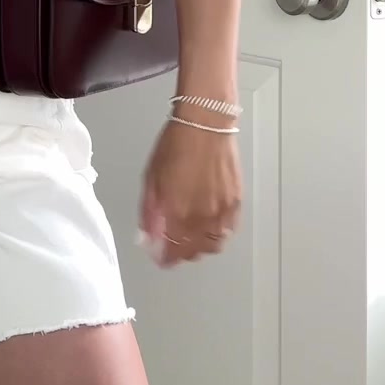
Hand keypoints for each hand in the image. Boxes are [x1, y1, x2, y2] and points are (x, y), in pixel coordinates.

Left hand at [139, 119, 241, 267]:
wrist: (206, 124)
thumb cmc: (174, 145)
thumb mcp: (151, 178)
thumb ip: (149, 212)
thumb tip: (148, 237)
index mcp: (177, 212)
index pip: (173, 250)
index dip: (166, 258)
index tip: (161, 259)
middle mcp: (201, 217)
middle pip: (194, 252)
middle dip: (182, 254)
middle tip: (175, 248)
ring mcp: (222, 211)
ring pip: (214, 245)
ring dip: (201, 248)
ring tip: (192, 239)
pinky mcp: (236, 202)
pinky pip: (229, 230)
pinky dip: (219, 235)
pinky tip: (211, 227)